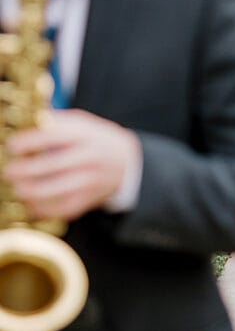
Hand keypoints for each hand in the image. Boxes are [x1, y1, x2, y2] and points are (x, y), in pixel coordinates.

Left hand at [5, 109, 141, 220]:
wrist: (127, 163)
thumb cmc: (96, 139)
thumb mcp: (82, 122)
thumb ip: (55, 122)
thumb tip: (24, 121)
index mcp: (85, 134)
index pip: (54, 137)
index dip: (29, 142)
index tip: (12, 146)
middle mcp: (89, 157)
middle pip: (52, 166)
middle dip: (24, 170)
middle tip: (8, 171)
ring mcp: (90, 180)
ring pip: (54, 190)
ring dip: (29, 191)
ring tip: (17, 188)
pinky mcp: (89, 199)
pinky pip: (61, 208)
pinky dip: (42, 208)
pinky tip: (31, 203)